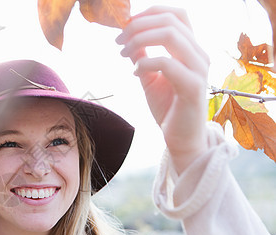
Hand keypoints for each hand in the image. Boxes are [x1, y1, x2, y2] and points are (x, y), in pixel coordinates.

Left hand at [116, 6, 209, 172]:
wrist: (181, 139)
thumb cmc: (168, 107)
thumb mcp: (149, 76)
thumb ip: (142, 55)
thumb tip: (128, 37)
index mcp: (191, 49)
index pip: (177, 14)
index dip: (150, 12)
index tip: (126, 25)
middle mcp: (199, 55)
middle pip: (170, 21)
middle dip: (138, 26)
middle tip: (118, 40)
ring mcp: (199, 69)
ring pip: (171, 35)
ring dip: (139, 40)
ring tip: (123, 53)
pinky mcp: (194, 87)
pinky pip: (167, 63)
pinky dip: (145, 62)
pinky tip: (135, 72)